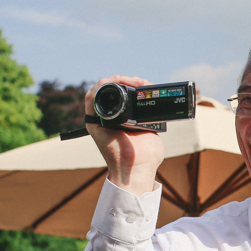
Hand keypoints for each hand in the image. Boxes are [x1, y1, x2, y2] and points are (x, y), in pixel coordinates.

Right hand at [85, 76, 165, 193]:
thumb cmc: (145, 158)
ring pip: (100, 91)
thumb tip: (160, 107)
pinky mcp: (92, 124)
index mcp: (120, 121)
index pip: (121, 96)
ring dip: (114, 81)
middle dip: (126, 81)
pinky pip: (90, 99)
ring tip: (131, 80)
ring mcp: (99, 121)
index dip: (131, 85)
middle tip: (141, 82)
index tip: (145, 84)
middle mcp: (107, 120)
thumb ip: (151, 120)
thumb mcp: (151, 132)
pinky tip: (115, 81)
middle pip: (111, 91)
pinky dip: (101, 87)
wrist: (138, 170)